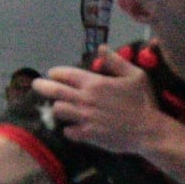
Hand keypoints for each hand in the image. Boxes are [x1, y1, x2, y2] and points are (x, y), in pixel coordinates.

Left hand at [36, 56, 172, 155]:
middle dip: (42, 86)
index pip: (66, 74)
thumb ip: (116, 61)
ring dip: (58, 107)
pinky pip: (68, 131)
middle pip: (55, 91)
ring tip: (59, 106)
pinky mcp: (87, 135)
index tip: (52, 73)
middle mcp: (85, 99)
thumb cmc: (143, 101)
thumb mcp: (135, 75)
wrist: (148, 131)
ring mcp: (84, 118)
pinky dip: (68, 128)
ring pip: (58, 110)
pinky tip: (72, 127)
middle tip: (36, 85)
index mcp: (95, 83)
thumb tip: (101, 48)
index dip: (56, 72)